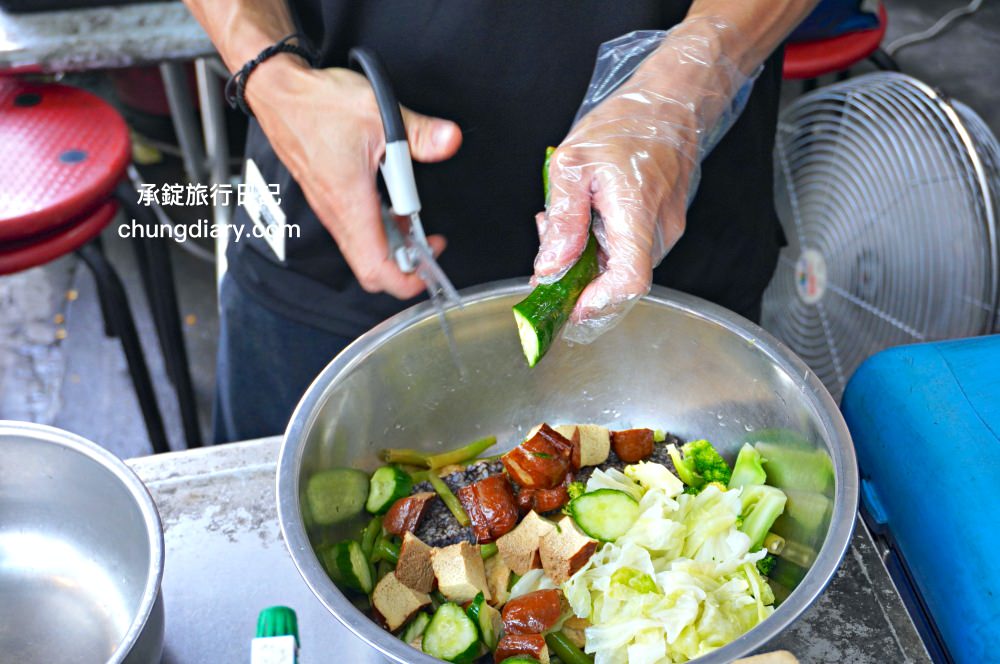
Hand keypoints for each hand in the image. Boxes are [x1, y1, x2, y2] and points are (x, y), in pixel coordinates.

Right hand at [247, 55, 462, 297]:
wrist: (279, 93)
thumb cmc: (318, 104)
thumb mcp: (380, 113)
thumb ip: (421, 133)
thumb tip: (450, 141)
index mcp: (350, 204)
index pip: (377, 270)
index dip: (409, 279)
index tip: (432, 259)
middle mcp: (337, 215)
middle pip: (371, 270)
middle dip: (406, 266)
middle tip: (428, 243)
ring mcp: (330, 210)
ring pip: (364, 251)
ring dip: (394, 245)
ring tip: (415, 222)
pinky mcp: (328, 200)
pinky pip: (356, 231)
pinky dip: (380, 228)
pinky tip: (394, 205)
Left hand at [533, 19, 751, 341]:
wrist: (670, 102)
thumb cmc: (625, 124)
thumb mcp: (573, 164)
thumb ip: (563, 219)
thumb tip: (551, 266)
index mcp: (638, 214)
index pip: (629, 282)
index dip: (597, 302)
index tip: (568, 304)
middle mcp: (659, 230)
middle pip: (619, 281)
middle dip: (578, 280)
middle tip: (547, 257)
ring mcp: (665, 230)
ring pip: (621, 268)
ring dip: (585, 261)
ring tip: (561, 225)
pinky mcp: (662, 227)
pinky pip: (627, 252)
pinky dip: (599, 247)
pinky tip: (582, 219)